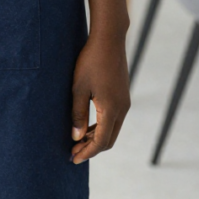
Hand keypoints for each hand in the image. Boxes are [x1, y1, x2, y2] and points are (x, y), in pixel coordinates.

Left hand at [69, 33, 129, 163]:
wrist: (109, 39)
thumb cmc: (90, 61)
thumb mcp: (79, 88)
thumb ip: (77, 114)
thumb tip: (76, 137)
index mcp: (112, 109)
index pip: (101, 141)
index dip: (87, 152)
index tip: (73, 158)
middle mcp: (122, 109)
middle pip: (109, 139)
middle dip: (92, 148)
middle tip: (74, 151)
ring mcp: (124, 102)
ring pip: (112, 129)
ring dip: (97, 137)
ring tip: (78, 140)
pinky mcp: (123, 95)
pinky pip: (114, 118)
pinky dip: (102, 126)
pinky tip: (89, 125)